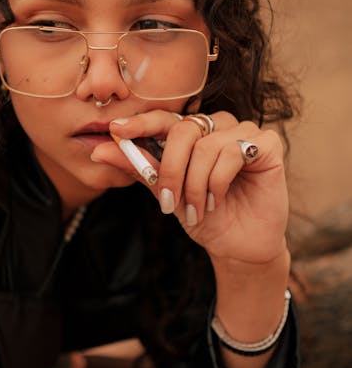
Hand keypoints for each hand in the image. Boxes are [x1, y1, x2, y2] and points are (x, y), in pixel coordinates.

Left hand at [91, 110, 288, 267]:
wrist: (238, 247)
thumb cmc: (205, 217)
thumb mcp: (165, 192)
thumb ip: (139, 167)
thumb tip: (99, 149)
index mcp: (194, 134)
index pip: (165, 119)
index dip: (141, 122)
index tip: (116, 131)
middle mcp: (218, 127)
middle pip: (183, 132)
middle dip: (171, 171)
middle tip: (169, 202)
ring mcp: (244, 132)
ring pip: (206, 146)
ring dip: (196, 184)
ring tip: (199, 208)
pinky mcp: (267, 144)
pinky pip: (232, 151)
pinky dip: (219, 181)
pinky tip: (219, 199)